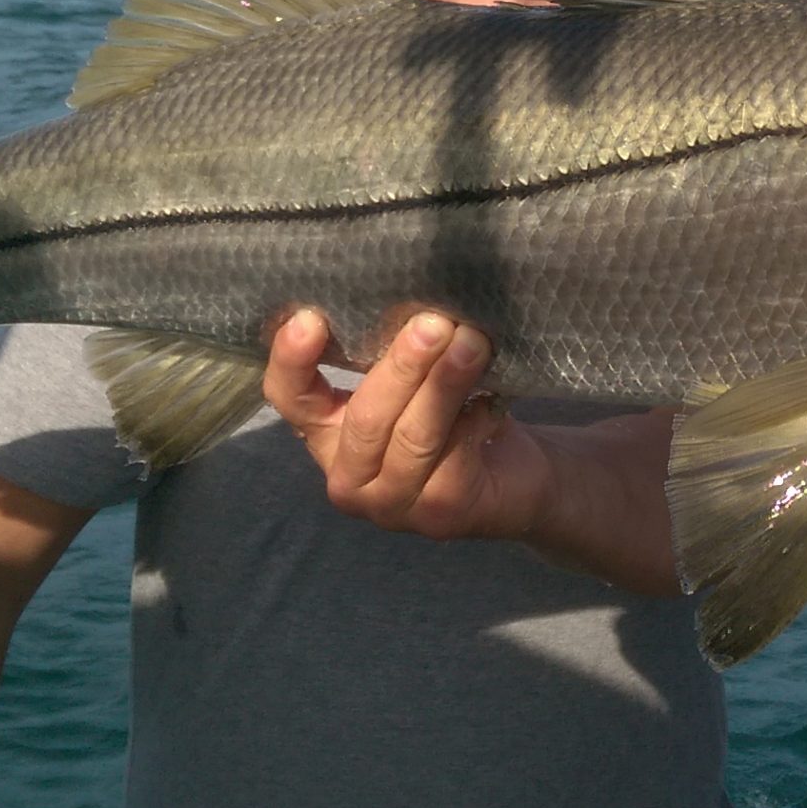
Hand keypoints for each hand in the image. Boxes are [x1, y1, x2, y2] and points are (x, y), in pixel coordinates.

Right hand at [262, 308, 557, 541]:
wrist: (516, 479)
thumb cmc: (454, 414)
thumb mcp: (415, 379)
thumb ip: (395, 349)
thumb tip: (410, 295)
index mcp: (327, 431)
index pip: (290, 397)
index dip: (292, 360)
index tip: (311, 319)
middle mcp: (348, 474)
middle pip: (363, 418)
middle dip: (401, 366)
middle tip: (434, 323)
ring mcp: (391, 503)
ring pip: (411, 437)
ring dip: (443, 384)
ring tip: (472, 343)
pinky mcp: (439, 512)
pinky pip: (452, 457)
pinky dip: (474, 417)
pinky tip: (492, 398)